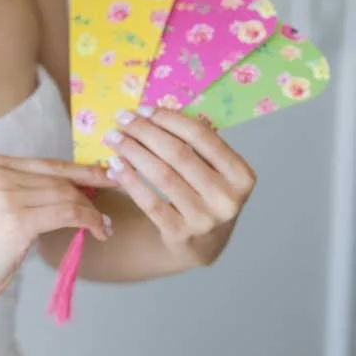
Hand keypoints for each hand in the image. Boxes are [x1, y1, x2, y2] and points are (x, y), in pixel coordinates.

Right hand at [0, 153, 117, 318]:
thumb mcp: (0, 206)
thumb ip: (29, 189)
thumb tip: (78, 186)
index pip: (48, 163)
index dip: (82, 170)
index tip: (107, 175)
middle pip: (59, 179)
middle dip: (90, 192)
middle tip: (109, 207)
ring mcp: (5, 195)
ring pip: (67, 196)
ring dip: (92, 212)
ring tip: (103, 225)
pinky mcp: (17, 219)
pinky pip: (67, 213)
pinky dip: (89, 221)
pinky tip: (98, 231)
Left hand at [101, 105, 256, 269]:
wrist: (201, 246)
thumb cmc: (205, 196)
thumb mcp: (215, 173)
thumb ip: (197, 146)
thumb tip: (154, 112)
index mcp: (241, 175)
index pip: (202, 137)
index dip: (170, 119)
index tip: (144, 109)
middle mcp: (227, 198)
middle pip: (178, 154)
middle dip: (145, 132)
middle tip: (122, 119)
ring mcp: (205, 219)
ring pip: (162, 175)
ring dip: (133, 151)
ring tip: (113, 138)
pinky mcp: (180, 234)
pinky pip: (149, 201)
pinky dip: (129, 180)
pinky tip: (114, 166)